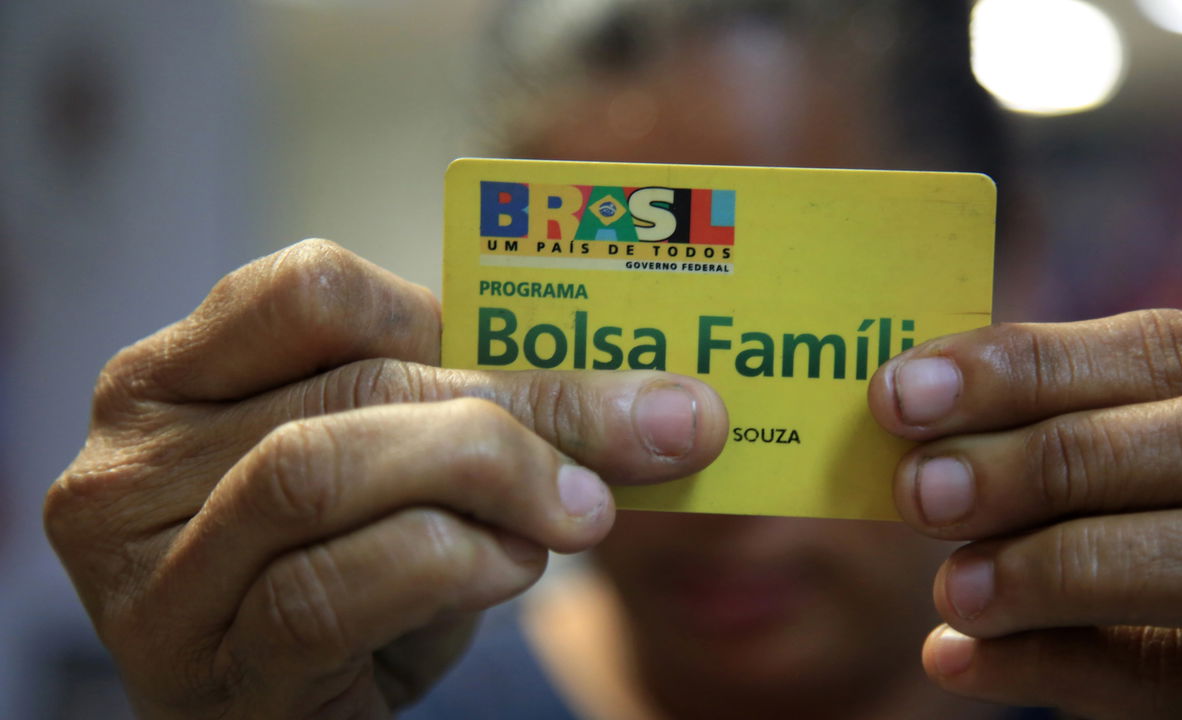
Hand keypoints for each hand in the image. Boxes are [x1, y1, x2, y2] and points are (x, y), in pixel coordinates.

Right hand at [44, 239, 726, 718]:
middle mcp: (127, 465)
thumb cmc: (350, 571)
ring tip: (577, 512)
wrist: (288, 719)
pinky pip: (331, 589)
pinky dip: (450, 565)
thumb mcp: (399, 472)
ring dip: (490, 477)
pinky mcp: (198, 668)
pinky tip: (508, 570)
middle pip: (348, 384)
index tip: (558, 358)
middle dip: (528, 403)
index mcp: (171, 379)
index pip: (308, 292)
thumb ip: (473, 412)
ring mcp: (148, 574)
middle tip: (655, 426)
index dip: (445, 314)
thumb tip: (659, 403)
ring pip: (319, 470)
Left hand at [870, 309, 1181, 718]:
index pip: (1170, 350)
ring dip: (1066, 569)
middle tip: (919, 492)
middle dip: (1051, 462)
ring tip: (951, 590)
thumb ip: (1053, 426)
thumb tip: (902, 408)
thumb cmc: (1153, 519)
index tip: (899, 394)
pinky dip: (1063, 670)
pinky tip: (958, 658)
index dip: (1028, 366)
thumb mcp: (1127, 452)